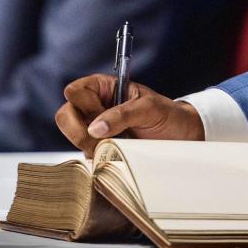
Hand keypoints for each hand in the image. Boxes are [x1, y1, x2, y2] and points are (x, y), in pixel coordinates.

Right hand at [55, 74, 204, 156]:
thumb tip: (94, 128)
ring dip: (90, 147)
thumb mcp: (150, 108)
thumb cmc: (168, 115)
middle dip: (79, 132)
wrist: (182, 138)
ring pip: (72, 138)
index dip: (84, 104)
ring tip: (115, 147)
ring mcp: (95, 129)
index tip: (102, 114)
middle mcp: (96, 107)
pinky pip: (83, 155)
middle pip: (65, 115)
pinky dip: (95, 159)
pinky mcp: (99, 149)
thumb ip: (123, 114)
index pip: (75, 91)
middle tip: (104, 140)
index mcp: (105, 88)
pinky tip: (113, 157)